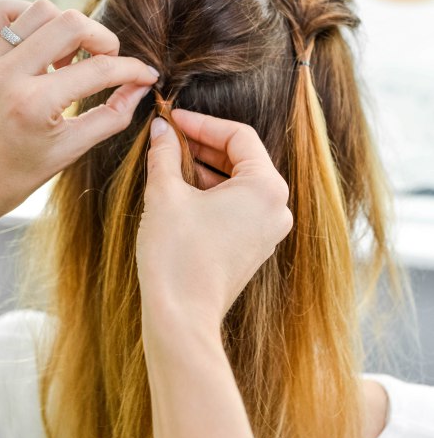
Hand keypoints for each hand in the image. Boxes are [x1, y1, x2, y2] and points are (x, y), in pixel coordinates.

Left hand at [0, 0, 158, 225]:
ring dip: (67, 27)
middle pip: (71, 23)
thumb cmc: (15, 176)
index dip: (132, 70)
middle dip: (103, 39)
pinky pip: (3, 11)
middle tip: (109, 61)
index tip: (146, 74)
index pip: (98, 70)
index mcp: (34, 104)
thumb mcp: (70, 151)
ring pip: (41, 10)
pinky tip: (41, 43)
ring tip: (70, 59)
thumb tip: (140, 88)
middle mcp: (8, 74)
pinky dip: (29, 17)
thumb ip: (111, 116)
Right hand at [136, 110, 292, 333]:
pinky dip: (212, 192)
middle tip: (170, 136)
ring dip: (206, 168)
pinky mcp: (253, 247)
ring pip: (238, 183)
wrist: (181, 318)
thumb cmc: (177, 256)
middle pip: (242, 158)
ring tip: (170, 160)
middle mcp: (276, 208)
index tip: (174, 118)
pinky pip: (237, 206)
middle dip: (203, 145)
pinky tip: (182, 188)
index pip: (238, 135)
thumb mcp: (166, 194)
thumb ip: (165, 154)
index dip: (202, 122)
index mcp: (266, 187)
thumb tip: (161, 129)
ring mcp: (267, 230)